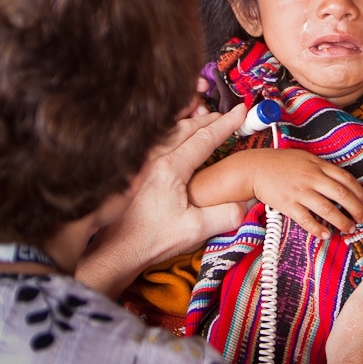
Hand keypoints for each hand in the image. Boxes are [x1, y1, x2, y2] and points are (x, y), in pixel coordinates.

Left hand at [76, 108, 247, 297]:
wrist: (115, 250)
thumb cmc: (150, 240)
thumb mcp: (195, 231)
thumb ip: (225, 214)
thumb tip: (247, 202)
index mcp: (170, 168)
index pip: (204, 139)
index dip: (225, 124)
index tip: (240, 112)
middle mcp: (154, 157)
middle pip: (186, 127)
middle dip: (210, 118)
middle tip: (227, 114)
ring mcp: (140, 160)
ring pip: (168, 129)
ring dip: (188, 119)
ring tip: (202, 114)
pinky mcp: (133, 167)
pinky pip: (155, 138)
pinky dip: (170, 128)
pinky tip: (174, 130)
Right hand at [250, 148, 362, 237]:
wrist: (255, 168)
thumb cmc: (281, 163)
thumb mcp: (305, 158)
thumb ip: (322, 168)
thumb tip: (341, 182)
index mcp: (318, 164)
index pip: (346, 179)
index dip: (359, 192)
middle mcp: (311, 177)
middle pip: (341, 195)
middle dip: (356, 209)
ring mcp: (300, 192)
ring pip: (327, 209)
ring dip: (342, 222)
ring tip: (349, 229)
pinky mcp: (288, 204)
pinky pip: (306, 220)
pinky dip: (318, 229)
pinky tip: (326, 235)